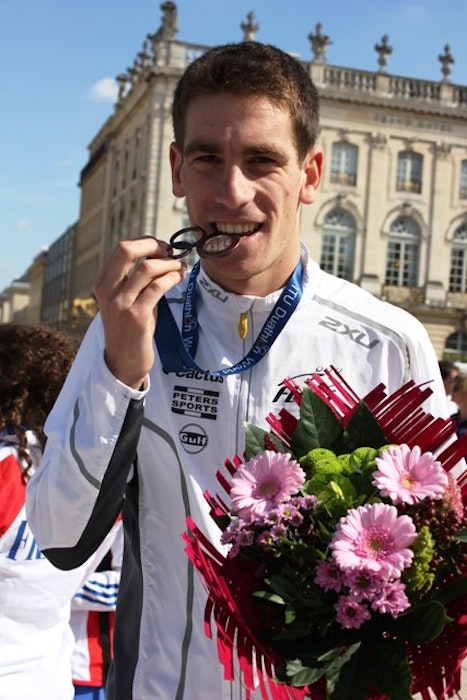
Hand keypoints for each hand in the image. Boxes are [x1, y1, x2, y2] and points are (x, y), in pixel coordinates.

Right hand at [93, 236, 185, 387]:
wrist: (124, 361)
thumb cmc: (131, 329)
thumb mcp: (127, 299)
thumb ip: (138, 279)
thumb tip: (163, 255)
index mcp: (103, 282)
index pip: (123, 248)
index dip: (147, 243)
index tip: (164, 249)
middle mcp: (107, 290)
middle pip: (127, 249)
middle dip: (154, 245)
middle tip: (171, 253)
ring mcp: (120, 303)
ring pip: (147, 268)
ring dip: (170, 264)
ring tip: (181, 268)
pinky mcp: (136, 316)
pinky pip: (157, 287)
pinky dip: (172, 278)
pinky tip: (179, 278)